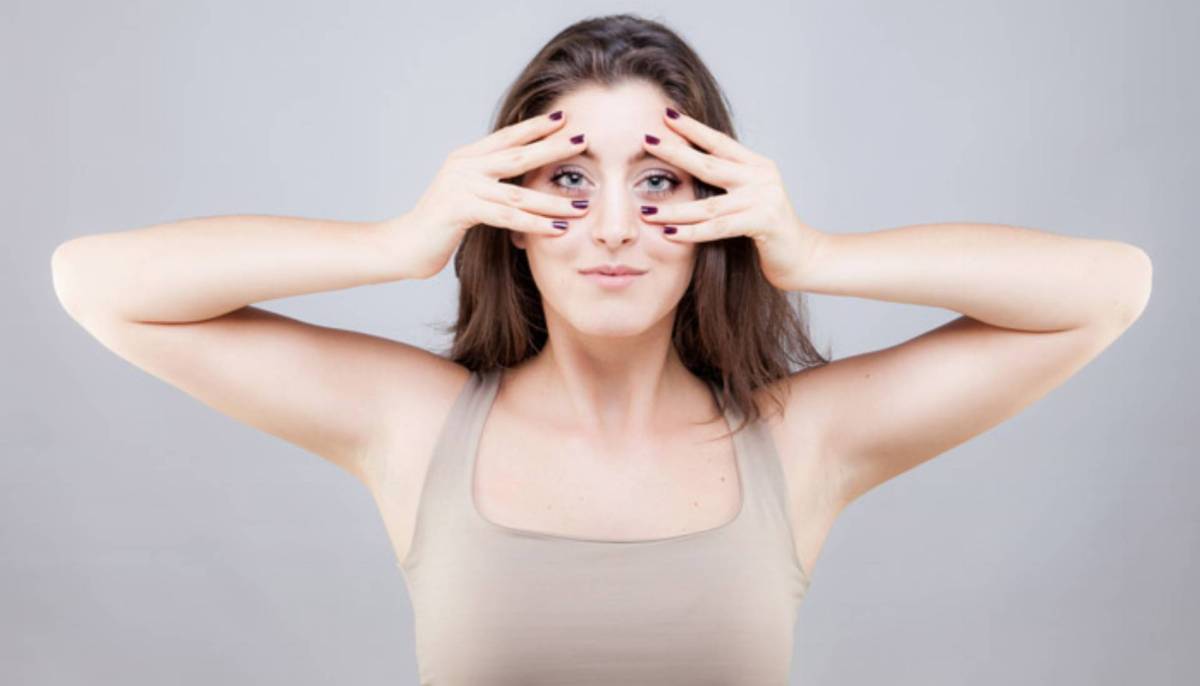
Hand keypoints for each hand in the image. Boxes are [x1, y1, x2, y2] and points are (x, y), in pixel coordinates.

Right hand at [379, 110, 590, 279]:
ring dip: (553, 199)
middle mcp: (464, 166)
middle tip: (584, 139)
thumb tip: (515, 178)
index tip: (563, 118)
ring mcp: (461, 186)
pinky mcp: (460, 210)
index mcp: (466, 158)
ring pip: (517, 192)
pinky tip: (558, 228)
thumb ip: (486, 182)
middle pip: (517, 154)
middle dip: (553, 147)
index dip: (535, 127)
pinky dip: (535, 223)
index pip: (507, 137)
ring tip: (583, 203)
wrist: (403, 246)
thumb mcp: (465, 196)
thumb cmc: (437, 225)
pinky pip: (507, 217)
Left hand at [638, 107, 825, 291]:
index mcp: (757, 165)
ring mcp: (763, 198)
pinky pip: (719, 228)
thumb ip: (727, 182)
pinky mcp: (764, 222)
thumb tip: (688, 168)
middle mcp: (761, 177)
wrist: (802, 257)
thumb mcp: (748, 199)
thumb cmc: (768, 230)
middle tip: (647, 140)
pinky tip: (669, 233)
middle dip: (675, 152)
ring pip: (708, 204)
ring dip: (674, 208)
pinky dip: (692, 232)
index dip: (693, 128)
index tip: (666, 114)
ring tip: (645, 209)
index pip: (719, 142)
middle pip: (709, 163)